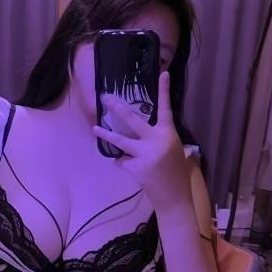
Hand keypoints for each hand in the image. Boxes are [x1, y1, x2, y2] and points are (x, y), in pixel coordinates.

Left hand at [93, 72, 191, 212]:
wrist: (174, 197)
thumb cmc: (176, 172)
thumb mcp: (173, 150)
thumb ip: (159, 138)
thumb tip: (142, 130)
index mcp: (169, 134)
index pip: (166, 108)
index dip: (164, 91)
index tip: (162, 74)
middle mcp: (156, 141)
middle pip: (132, 120)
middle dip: (117, 108)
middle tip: (106, 98)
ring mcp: (144, 154)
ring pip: (120, 141)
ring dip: (106, 134)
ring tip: (95, 128)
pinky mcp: (135, 168)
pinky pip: (122, 161)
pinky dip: (123, 162)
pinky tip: (131, 167)